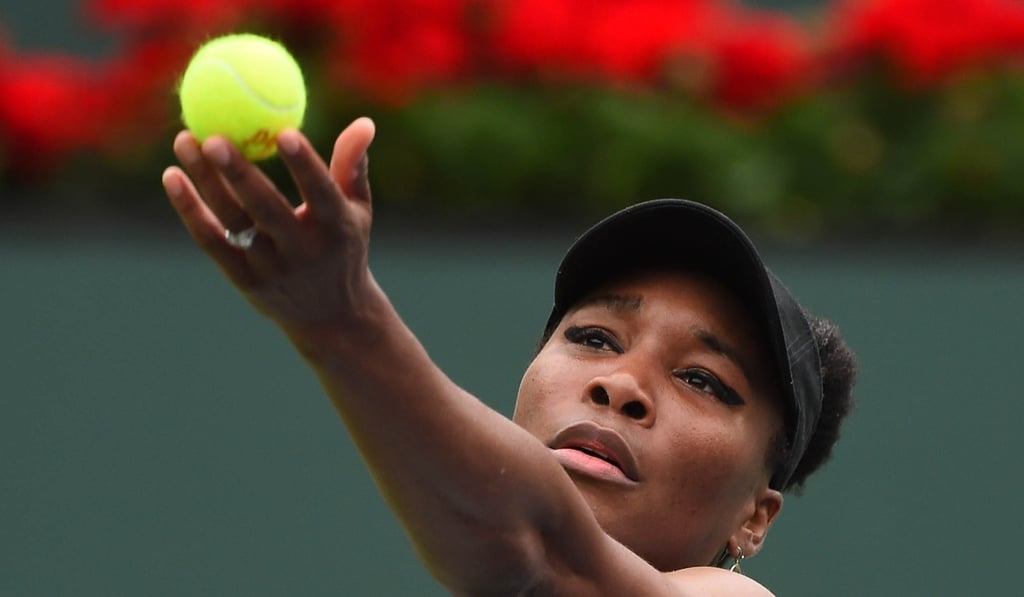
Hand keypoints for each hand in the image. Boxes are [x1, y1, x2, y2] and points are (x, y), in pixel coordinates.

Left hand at [161, 118, 379, 340]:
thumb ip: (353, 166)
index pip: (321, 193)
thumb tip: (364, 122)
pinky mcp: (245, 280)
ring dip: (206, 182)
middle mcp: (304, 251)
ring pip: (233, 220)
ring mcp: (272, 268)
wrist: (332, 316)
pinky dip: (190, 210)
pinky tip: (172, 177)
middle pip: (267, 208)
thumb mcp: (357, 210)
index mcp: (337, 229)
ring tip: (185, 140)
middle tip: (214, 136)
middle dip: (240, 173)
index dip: (305, 164)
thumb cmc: (344, 246)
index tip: (285, 132)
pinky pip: (212, 240)